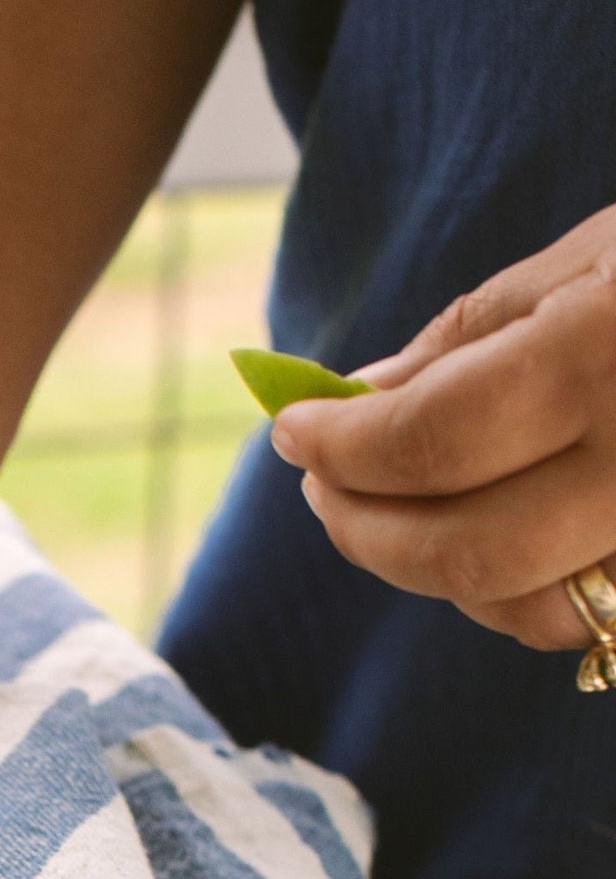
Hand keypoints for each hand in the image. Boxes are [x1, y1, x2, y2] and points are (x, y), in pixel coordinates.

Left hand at [270, 207, 615, 648]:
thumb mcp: (598, 257)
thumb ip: (468, 339)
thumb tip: (350, 400)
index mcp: (612, 357)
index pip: (429, 441)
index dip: (341, 447)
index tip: (294, 433)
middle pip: (467, 553)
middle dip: (368, 530)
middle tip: (323, 488)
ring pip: (530, 609)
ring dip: (438, 575)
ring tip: (395, 512)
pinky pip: (596, 620)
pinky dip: (523, 595)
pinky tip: (493, 537)